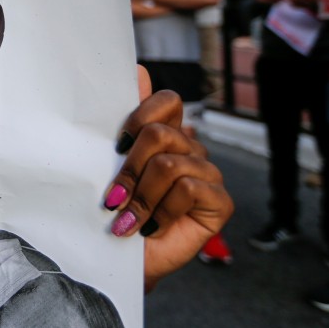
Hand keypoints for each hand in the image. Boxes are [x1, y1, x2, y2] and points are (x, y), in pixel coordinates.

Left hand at [104, 67, 233, 291]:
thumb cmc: (112, 209)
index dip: (140, 116)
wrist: (118, 258)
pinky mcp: (220, 202)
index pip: (166, 101)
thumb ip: (121, 122)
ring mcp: (207, 174)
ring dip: (140, 196)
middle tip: (112, 196)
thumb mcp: (108, 163)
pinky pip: (188, 190)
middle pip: (161, 134)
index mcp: (166, 133)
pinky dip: (161, 211)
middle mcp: (190, 148)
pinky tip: (149, 227)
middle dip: (129, 168)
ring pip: (170, 164)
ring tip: (125, 217)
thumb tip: (137, 69)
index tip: (116, 144)